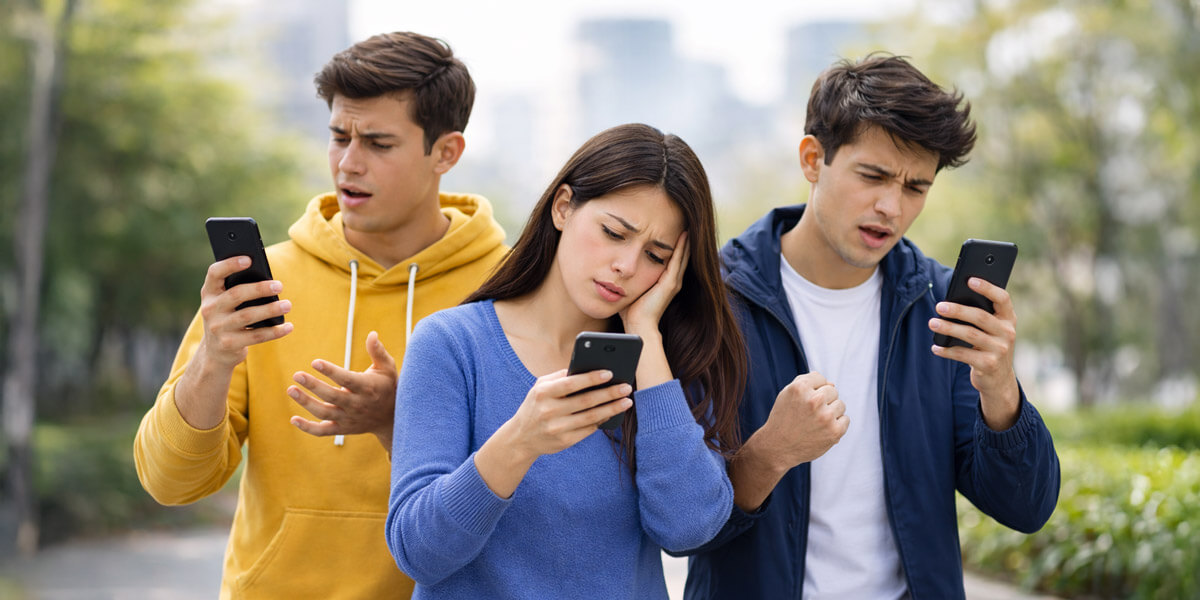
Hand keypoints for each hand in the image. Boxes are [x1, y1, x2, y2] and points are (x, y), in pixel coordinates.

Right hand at [197, 256, 292, 368]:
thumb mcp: (225, 302)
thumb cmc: (228, 317)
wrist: (215, 352)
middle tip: (279, 286)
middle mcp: (210, 309)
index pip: (214, 273)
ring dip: (270, 309)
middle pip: (236, 294)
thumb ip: (238, 289)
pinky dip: (274, 331)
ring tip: (287, 305)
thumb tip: (269, 281)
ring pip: (248, 316)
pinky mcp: (229, 344)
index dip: (230, 264)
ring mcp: (218, 328)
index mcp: (209, 292)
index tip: (249, 259)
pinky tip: (288, 326)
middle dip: (259, 289)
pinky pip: (256, 336)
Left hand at [288, 331, 397, 449]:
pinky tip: (293, 419)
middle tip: (297, 375)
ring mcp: (349, 418)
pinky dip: (307, 428)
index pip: (347, 380)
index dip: (331, 371)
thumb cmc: (387, 386)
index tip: (315, 362)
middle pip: (332, 396)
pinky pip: (323, 431)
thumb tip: (372, 334)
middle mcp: (357, 404)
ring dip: (306, 403)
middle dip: (314, 386)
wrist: (391, 418)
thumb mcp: (387, 368)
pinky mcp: (342, 429)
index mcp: (367, 388)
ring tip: (291, 390)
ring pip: (324, 413)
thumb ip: (378, 351)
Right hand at [474, 368, 633, 498]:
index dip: (591, 378)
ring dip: (612, 409)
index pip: (571, 384)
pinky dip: (602, 421)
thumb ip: (560, 376)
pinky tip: (613, 413)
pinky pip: (588, 429)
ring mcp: (557, 428)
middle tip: (626, 387)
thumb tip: (587, 368)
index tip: (610, 373)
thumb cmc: (536, 405)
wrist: (521, 437)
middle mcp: (549, 411)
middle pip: (586, 401)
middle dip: (609, 393)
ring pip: (591, 417)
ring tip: (626, 401)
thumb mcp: (540, 387)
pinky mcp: (564, 441)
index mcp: (543, 393)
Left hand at [619, 231, 688, 336]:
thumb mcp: (630, 288)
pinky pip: (678, 260)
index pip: (670, 258)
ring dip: (684, 240)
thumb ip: (627, 278)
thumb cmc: (631, 311)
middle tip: (684, 220)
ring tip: (687, 223)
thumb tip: (614, 269)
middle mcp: (672, 280)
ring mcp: (673, 281)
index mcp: (664, 282)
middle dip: (680, 238)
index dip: (671, 244)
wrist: (638, 325)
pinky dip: (682, 247)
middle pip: (680, 254)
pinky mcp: (671, 283)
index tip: (669, 229)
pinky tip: (684, 234)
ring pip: (682, 255)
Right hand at [756, 372, 846, 470]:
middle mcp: (814, 400)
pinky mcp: (834, 431)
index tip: (803, 401)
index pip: (820, 378)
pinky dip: (836, 425)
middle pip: (832, 390)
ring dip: (831, 412)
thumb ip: (807, 383)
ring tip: (816, 422)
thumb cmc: (783, 419)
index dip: (812, 390)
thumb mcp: (787, 395)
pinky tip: (823, 430)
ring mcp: (825, 416)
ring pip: (841, 405)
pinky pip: (845, 419)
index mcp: (800, 388)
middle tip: (809, 414)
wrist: (778, 448)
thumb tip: (832, 384)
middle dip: (823, 401)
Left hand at [929, 277, 1020, 428]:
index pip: (1002, 299)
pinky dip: (947, 350)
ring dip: (948, 328)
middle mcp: (1008, 333)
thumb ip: (981, 316)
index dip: (987, 288)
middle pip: (980, 317)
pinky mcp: (988, 365)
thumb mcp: (992, 331)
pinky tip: (935, 347)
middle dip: (958, 310)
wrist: (999, 380)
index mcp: (1009, 319)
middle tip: (939, 306)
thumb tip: (951, 301)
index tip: (970, 280)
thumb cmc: (990, 346)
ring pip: (970, 335)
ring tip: (932, 323)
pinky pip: (963, 355)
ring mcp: (1000, 350)